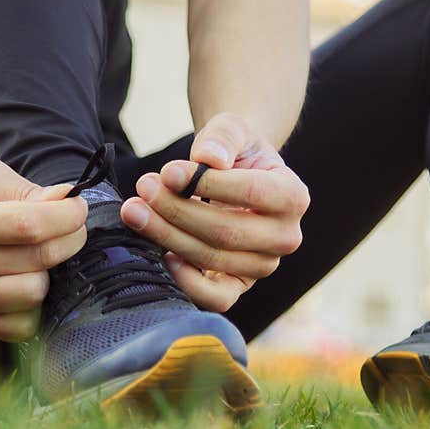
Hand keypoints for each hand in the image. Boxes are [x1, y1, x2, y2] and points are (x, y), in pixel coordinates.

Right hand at [0, 155, 87, 340]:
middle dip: (69, 239)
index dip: (66, 216)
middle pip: (41, 258)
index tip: (77, 208)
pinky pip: (25, 323)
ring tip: (30, 258)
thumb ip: (21, 186)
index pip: (28, 224)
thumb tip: (65, 198)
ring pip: (36, 292)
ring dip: (44, 272)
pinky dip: (32, 305)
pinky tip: (19, 283)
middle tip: (68, 228)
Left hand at [120, 113, 308, 311]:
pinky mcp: (238, 286)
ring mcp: (263, 266)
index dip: (207, 184)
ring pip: (213, 259)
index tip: (168, 171)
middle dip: (177, 210)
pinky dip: (186, 281)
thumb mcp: (233, 130)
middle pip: (226, 231)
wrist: (235, 177)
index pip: (251, 193)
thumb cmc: (235, 153)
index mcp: (294, 196)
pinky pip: (215, 298)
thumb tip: (208, 157)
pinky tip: (163, 254)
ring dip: (168, 236)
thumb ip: (222, 138)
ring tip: (135, 210)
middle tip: (143, 188)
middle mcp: (286, 237)